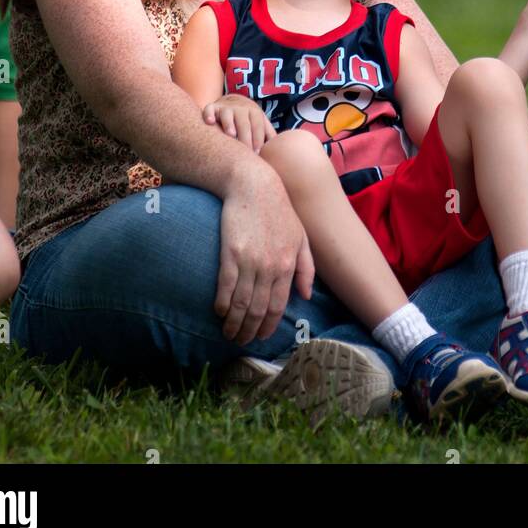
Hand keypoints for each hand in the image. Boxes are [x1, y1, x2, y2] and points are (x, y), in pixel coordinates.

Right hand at [203, 96, 275, 151]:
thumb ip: (269, 135)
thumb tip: (280, 152)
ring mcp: (226, 107)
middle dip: (245, 136)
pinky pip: (209, 109)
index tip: (257, 153)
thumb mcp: (260, 124)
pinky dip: (208, 114)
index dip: (258, 139)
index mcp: (254, 112)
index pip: (258, 126)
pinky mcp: (212, 108)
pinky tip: (209, 122)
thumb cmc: (249, 120)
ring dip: (229, 124)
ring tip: (230, 134)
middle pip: (244, 122)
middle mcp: (240, 108)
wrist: (233, 101)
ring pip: (227, 115)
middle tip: (246, 152)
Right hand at [216, 160, 314, 343]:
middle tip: (241, 341)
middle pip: (258, 310)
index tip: (261, 337)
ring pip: (242, 304)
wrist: (253, 186)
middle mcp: (270, 268)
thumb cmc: (278, 210)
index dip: (268, 326)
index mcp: (287, 265)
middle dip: (250, 331)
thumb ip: (306, 267)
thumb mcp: (301, 236)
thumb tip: (307, 295)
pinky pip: (226, 288)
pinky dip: (223, 305)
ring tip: (229, 333)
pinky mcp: (230, 254)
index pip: (278, 307)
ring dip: (234, 324)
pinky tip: (220, 313)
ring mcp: (249, 262)